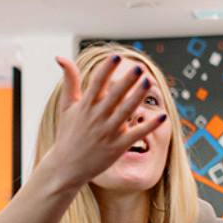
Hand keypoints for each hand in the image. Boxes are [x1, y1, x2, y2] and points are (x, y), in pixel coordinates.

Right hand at [44, 53, 166, 190]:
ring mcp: (108, 132)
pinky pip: (136, 134)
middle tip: (138, 68)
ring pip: (126, 111)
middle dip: (126, 81)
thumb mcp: (66, 106)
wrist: (66, 166)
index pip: (97, 83)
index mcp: (85, 106)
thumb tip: (61, 57)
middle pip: (114, 96)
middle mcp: (97, 118)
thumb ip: (69, 80)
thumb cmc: (68, 133)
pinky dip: (149, 126)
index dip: (106, 69)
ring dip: (138, 97)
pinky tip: (162, 116)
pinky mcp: (117, 147)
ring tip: (149, 82)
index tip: (115, 56)